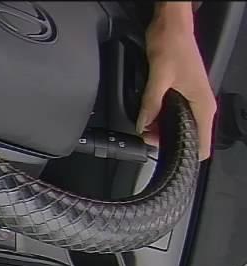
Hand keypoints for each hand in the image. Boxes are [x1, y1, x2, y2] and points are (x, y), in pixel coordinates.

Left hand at [137, 2, 216, 159]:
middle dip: (166, 140)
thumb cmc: (172, 44)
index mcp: (203, 104)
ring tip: (144, 127)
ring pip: (178, 125)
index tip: (168, 158)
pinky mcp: (182, 93)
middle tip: (146, 137)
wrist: (171, 25)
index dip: (185, 153)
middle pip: (187, 135)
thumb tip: (143, 125)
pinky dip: (160, 118)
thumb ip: (150, 105)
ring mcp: (192, 98)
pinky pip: (172, 113)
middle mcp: (201, 103)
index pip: (203, 142)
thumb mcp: (158, 77)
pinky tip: (147, 117)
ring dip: (161, 129)